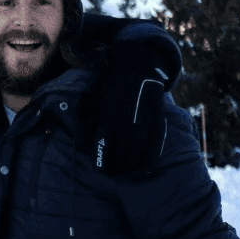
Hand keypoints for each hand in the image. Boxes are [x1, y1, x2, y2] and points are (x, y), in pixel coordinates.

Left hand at [94, 41, 168, 174]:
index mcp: (109, 113)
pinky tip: (147, 168)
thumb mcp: (96, 98)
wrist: (137, 64)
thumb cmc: (112, 85)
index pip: (104, 143)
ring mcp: (144, 117)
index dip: (102, 160)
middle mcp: (127, 117)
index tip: (100, 171)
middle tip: (115, 175)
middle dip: (117, 166)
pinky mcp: (158, 116)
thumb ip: (88, 120)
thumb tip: (81, 142)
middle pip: (121, 150)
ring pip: (139, 148)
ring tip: (128, 174)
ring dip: (133, 165)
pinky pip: (157, 140)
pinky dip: (152, 156)